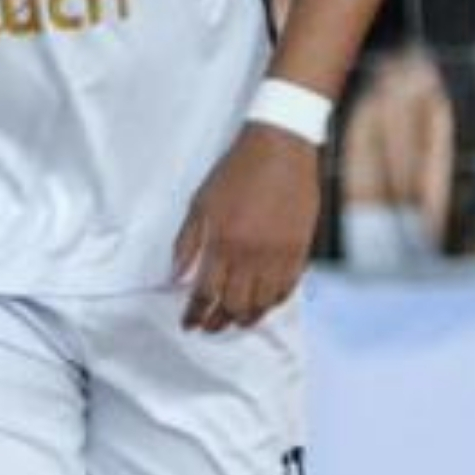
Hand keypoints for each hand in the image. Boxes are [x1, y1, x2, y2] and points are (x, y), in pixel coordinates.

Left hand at [172, 126, 318, 333]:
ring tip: (236, 320)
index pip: (204, 293)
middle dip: (218, 321)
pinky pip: (288, 289)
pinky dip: (274, 302)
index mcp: (223, 242)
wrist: (281, 148)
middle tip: (210, 326)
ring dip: (247, 317)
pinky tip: (264, 303)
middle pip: (233, 304)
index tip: (188, 323)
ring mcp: (279, 254)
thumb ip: (187, 242)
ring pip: (262, 304)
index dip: (195, 314)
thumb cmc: (237, 171)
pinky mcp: (300, 250)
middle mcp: (251, 254)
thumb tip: (175, 275)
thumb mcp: (201, 202)